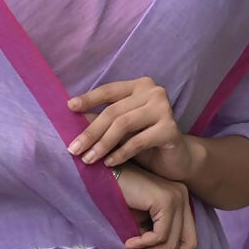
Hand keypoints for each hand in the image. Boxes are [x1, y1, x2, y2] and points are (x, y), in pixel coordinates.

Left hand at [67, 77, 193, 183]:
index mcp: (140, 86)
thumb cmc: (147, 141)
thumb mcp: (124, 128)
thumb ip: (106, 120)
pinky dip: (120, 153)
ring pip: (123, 124)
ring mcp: (164, 108)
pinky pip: (138, 141)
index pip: (109, 90)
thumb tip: (74, 118)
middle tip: (74, 148)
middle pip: (114, 111)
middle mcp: (154, 92)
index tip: (69, 108)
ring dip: (102, 144)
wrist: (179, 159)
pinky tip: (109, 163)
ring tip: (89, 159)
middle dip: (91, 131)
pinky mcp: (170, 129)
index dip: (88, 99)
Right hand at [115, 163, 197, 248]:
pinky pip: (160, 236)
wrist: (103, 175)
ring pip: (171, 243)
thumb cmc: (118, 198)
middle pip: (188, 243)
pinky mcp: (166, 200)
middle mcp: (183, 197)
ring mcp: (177, 198)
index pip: (188, 239)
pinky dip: (143, 245)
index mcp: (181, 202)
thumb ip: (152, 245)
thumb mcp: (140, 226)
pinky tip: (128, 244)